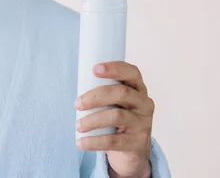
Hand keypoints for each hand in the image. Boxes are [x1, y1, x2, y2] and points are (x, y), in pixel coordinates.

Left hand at [75, 62, 153, 177]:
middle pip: (122, 93)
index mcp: (137, 88)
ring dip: (92, 120)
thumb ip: (102, 90)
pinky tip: (81, 142)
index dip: (114, 68)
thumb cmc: (115, 117)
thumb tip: (75, 83)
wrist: (131, 150)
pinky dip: (94, 141)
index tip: (94, 69)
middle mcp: (144, 103)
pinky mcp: (138, 143)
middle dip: (96, 96)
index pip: (131, 72)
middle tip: (77, 103)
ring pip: (117, 116)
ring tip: (78, 126)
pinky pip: (114, 141)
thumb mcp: (113, 102)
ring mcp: (143, 123)